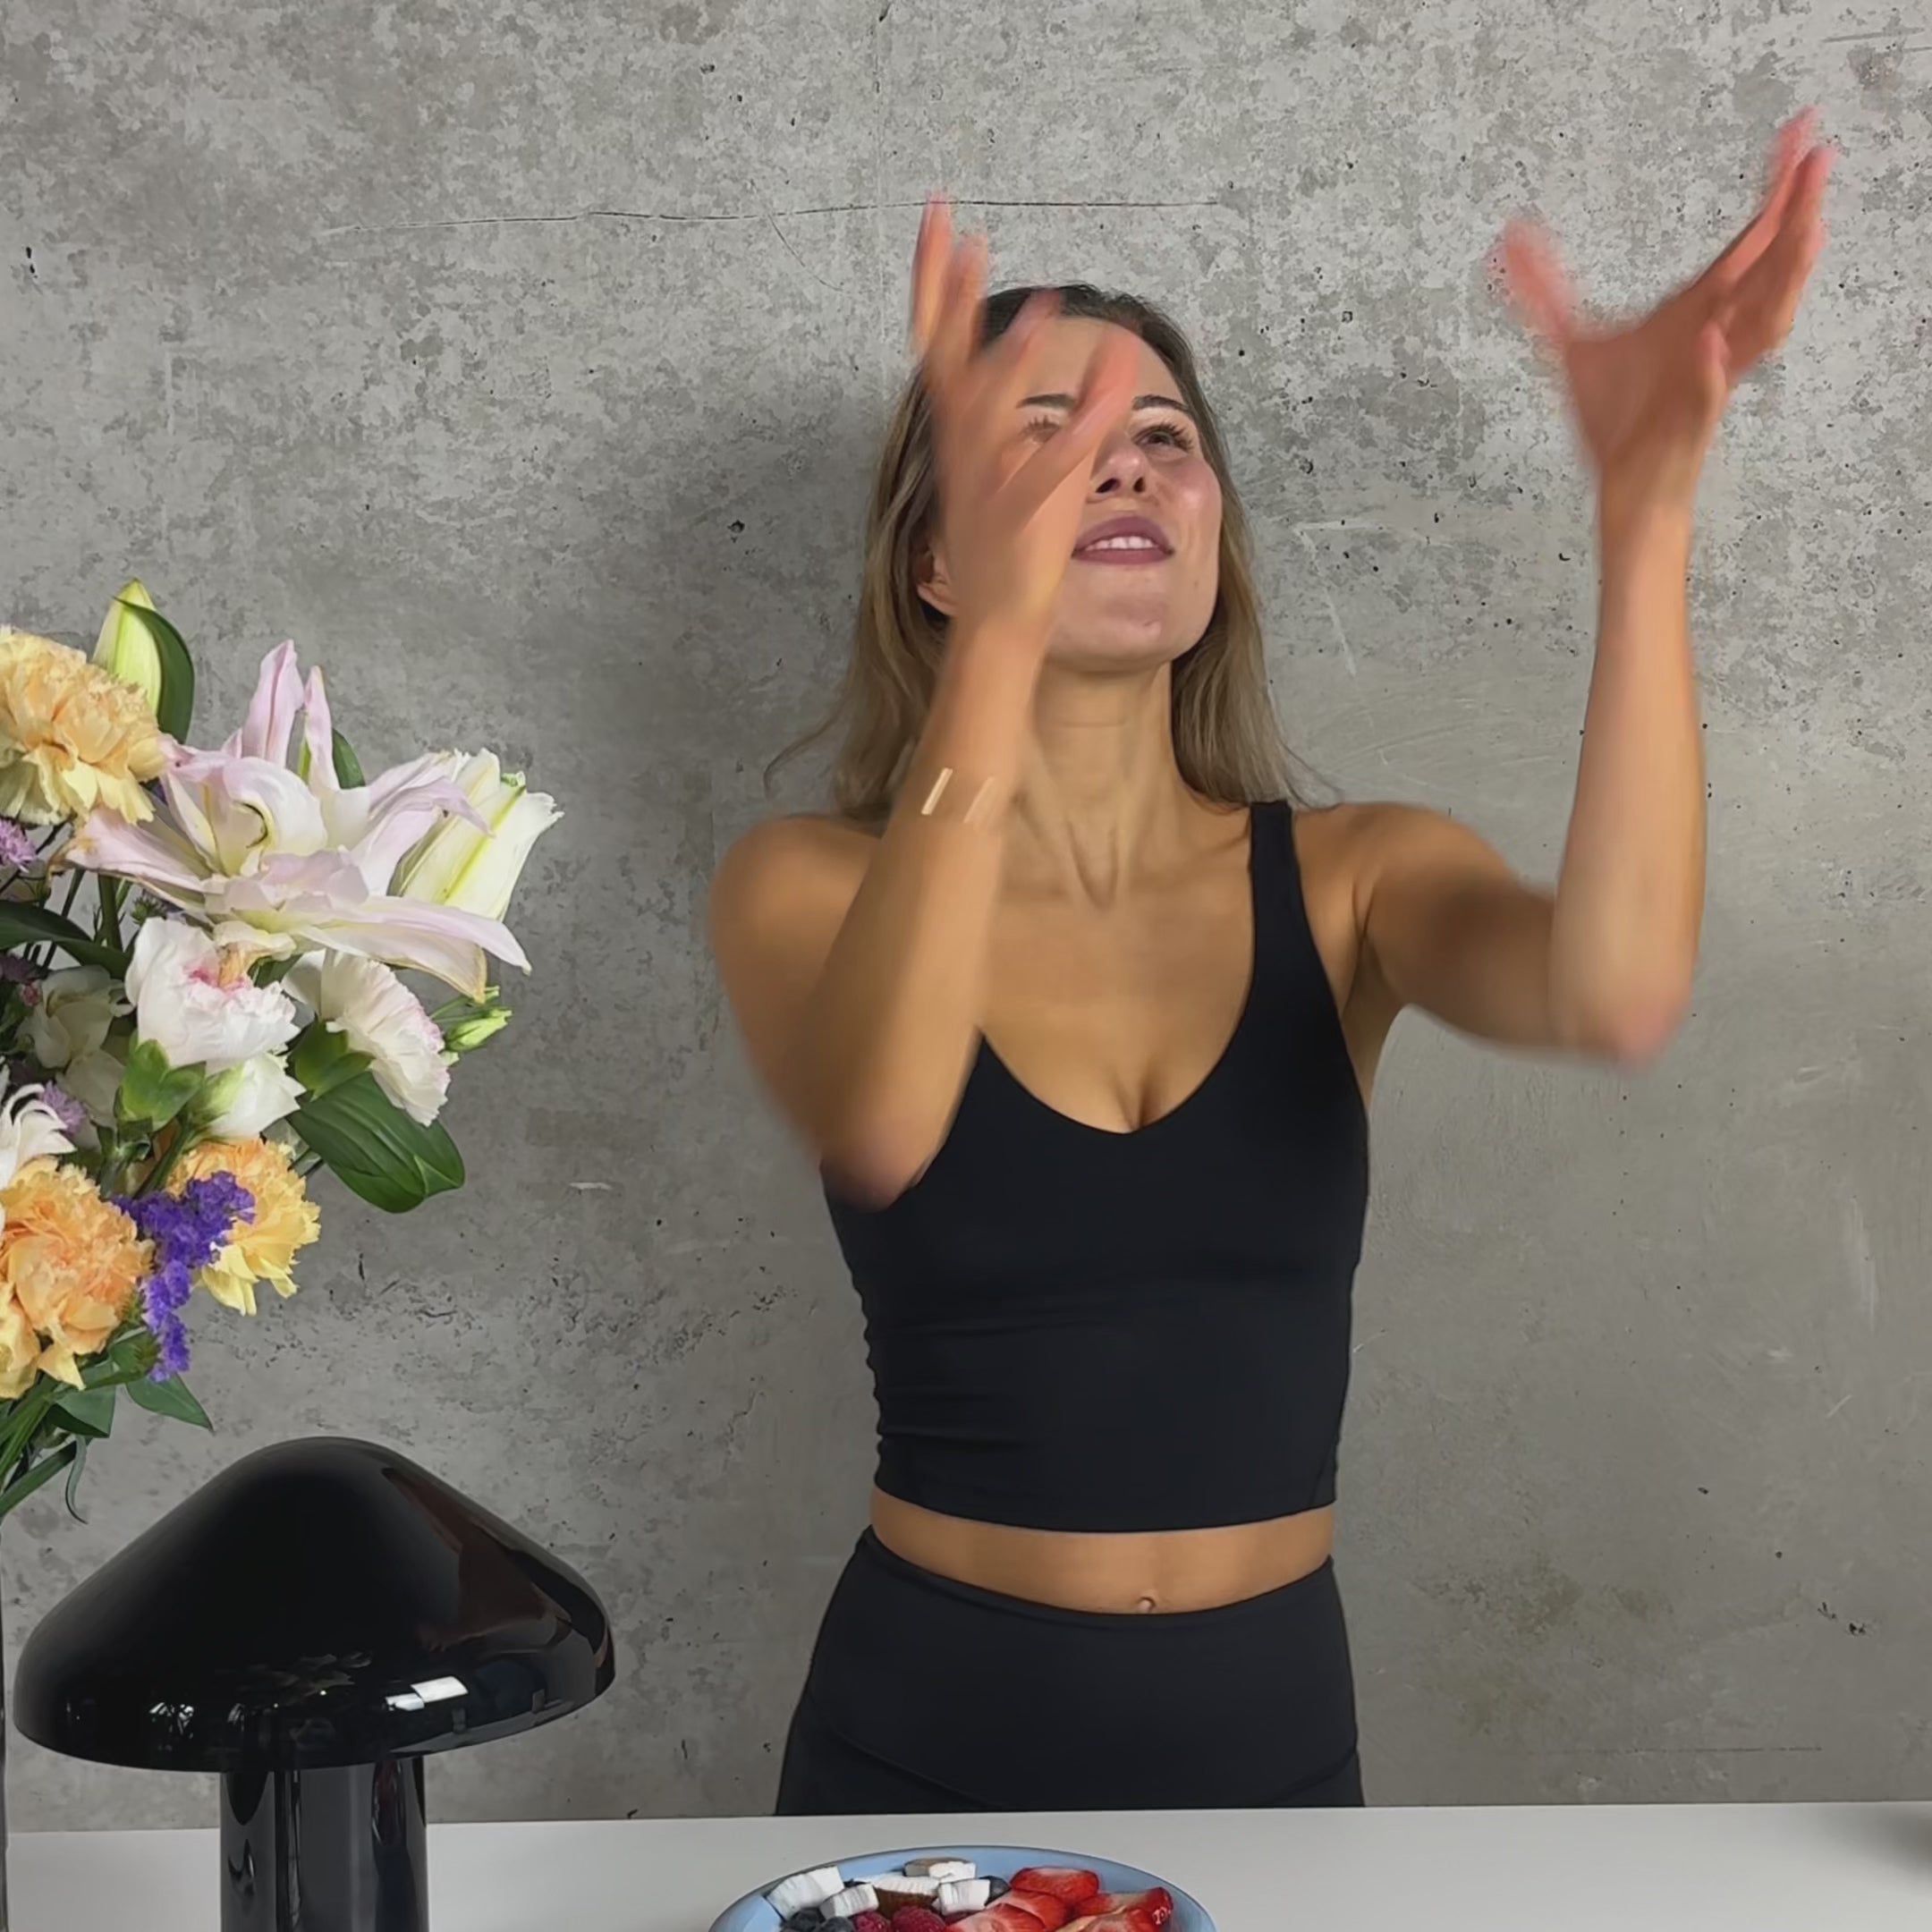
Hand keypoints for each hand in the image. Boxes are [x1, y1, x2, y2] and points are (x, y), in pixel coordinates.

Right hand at [910, 198, 1138, 641]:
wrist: (999, 619)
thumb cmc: (1019, 540)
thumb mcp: (1054, 458)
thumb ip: (1089, 400)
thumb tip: (1122, 344)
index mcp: (966, 429)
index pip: (943, 341)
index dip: (940, 280)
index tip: (942, 218)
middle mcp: (967, 447)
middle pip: (946, 358)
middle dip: (946, 291)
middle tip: (949, 224)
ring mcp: (986, 482)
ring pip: (989, 413)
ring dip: (1010, 363)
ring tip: (1037, 311)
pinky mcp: (1018, 518)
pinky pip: (1043, 477)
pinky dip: (1067, 445)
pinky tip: (1096, 415)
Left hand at [1497, 111, 1831, 512]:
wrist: (1620, 486)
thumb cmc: (1615, 419)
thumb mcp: (1570, 345)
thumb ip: (1541, 292)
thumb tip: (1510, 238)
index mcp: (1696, 310)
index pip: (1747, 241)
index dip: (1775, 188)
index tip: (1799, 133)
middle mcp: (1715, 336)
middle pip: (1771, 268)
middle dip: (1797, 214)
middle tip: (1819, 157)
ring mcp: (1709, 378)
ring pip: (1763, 326)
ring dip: (1785, 280)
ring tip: (1804, 231)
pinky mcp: (1689, 424)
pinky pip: (1709, 393)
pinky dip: (1711, 368)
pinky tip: (1708, 337)